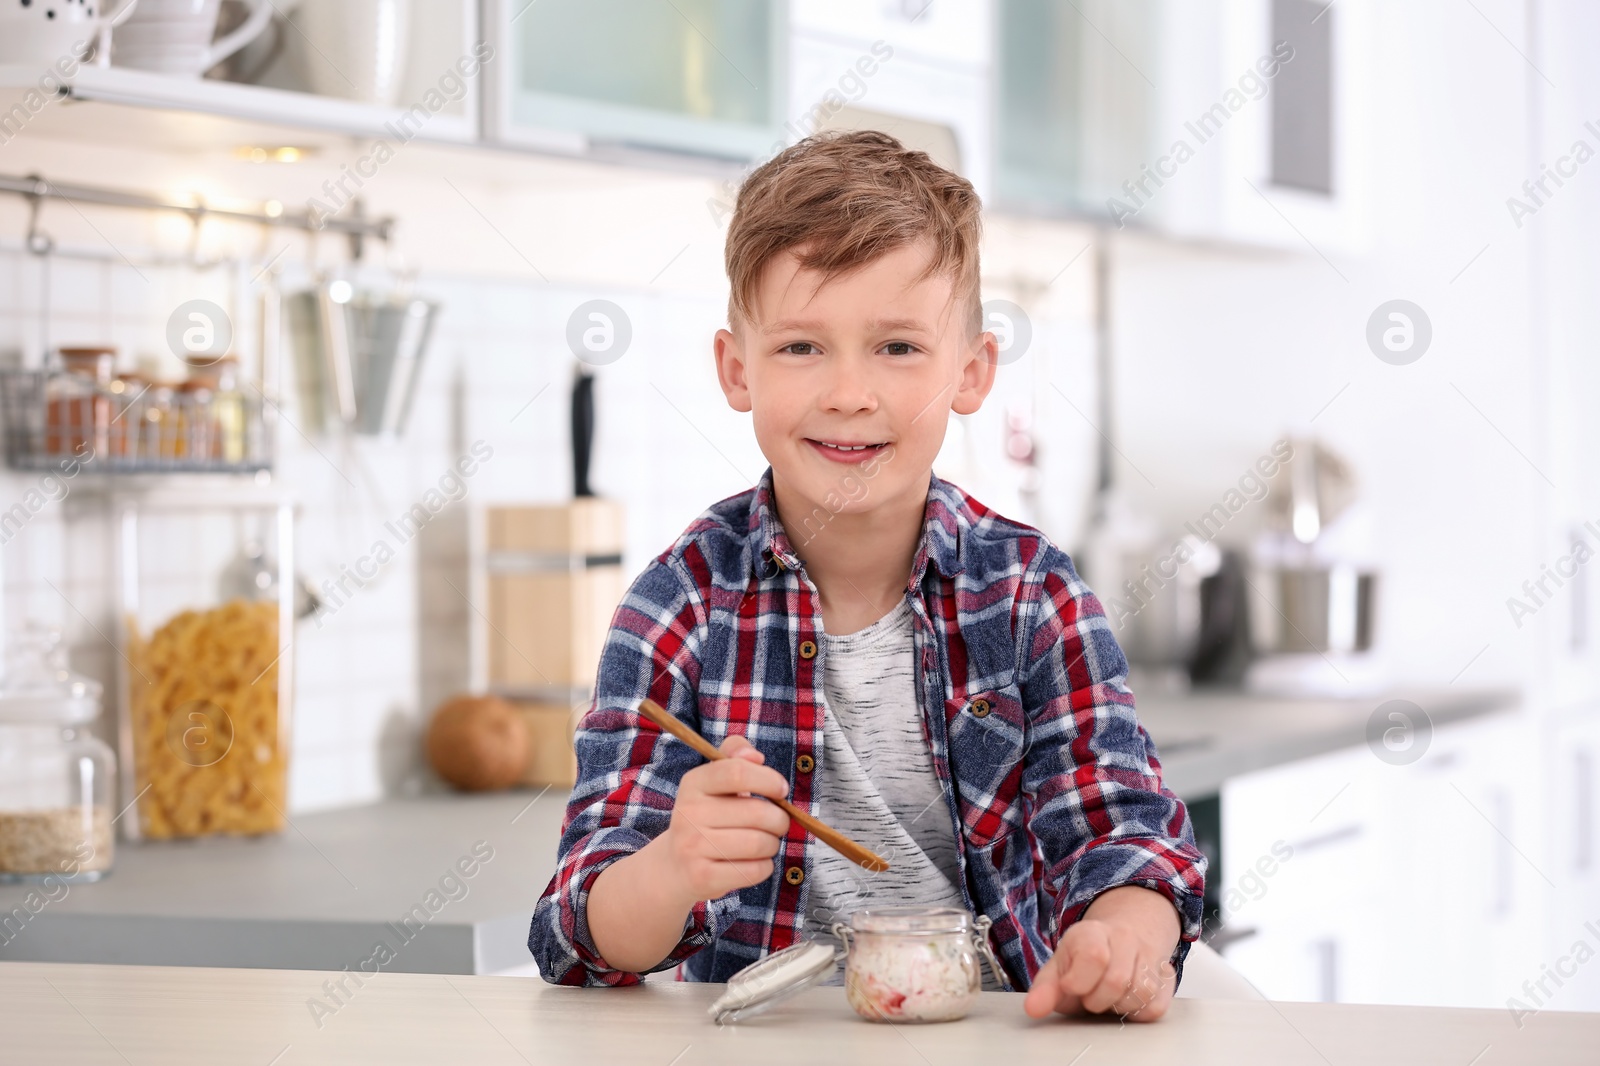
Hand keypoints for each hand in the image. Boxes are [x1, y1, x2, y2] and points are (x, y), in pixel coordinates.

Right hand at [657, 735, 792, 904]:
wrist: (673, 866)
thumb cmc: (706, 818)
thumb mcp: (714, 783)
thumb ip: (735, 758)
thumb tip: (755, 756)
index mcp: (693, 783)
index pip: (737, 772)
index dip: (768, 779)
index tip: (781, 790)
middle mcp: (688, 813)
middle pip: (758, 812)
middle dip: (780, 819)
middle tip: (777, 823)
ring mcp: (693, 846)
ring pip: (760, 843)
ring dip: (773, 844)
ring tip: (764, 843)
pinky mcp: (702, 877)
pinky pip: (754, 870)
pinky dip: (765, 867)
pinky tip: (754, 862)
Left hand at [1023, 886, 1180, 1022]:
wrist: (1121, 938)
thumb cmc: (1084, 957)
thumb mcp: (1058, 967)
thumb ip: (1045, 989)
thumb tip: (1034, 1008)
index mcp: (1092, 932)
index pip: (1094, 956)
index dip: (1078, 982)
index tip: (1070, 987)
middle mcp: (1124, 938)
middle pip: (1116, 980)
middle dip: (1096, 999)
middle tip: (1088, 995)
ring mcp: (1149, 955)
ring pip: (1139, 994)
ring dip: (1117, 1005)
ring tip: (1107, 996)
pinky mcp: (1166, 978)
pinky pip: (1154, 1006)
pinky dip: (1136, 1011)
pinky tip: (1125, 999)